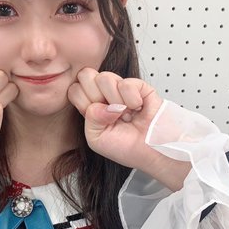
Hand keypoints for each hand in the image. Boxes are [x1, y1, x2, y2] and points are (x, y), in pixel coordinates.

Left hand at [68, 68, 189, 189]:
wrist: (155, 152)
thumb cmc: (129, 149)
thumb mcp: (97, 140)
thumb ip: (90, 120)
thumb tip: (99, 104)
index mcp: (92, 106)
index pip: (74, 89)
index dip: (82, 101)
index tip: (96, 118)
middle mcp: (105, 95)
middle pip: (85, 76)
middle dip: (95, 96)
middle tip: (110, 113)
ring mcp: (122, 89)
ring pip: (104, 77)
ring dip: (115, 100)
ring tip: (126, 113)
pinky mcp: (140, 86)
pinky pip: (126, 83)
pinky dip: (132, 99)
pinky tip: (138, 108)